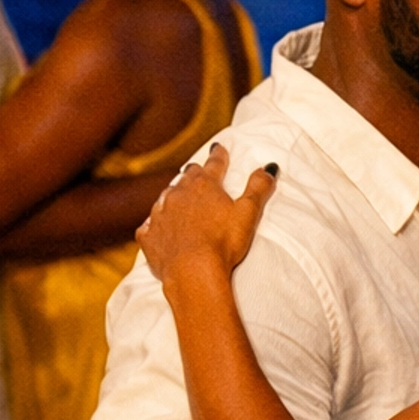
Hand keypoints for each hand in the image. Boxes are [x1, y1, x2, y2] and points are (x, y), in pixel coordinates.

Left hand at [137, 141, 277, 285]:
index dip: (218, 156)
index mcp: (203, 186)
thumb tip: (269, 167)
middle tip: (198, 172)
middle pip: (186, 177)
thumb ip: (258, 188)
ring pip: (166, 198)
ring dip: (174, 197)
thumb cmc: (223, 243)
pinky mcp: (149, 237)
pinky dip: (155, 225)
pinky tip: (158, 228)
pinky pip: (149, 226)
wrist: (192, 271)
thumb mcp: (248, 213)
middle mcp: (178, 194)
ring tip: (178, 198)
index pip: (213, 164)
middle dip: (194, 174)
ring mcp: (160, 215)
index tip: (219, 148)